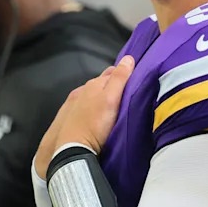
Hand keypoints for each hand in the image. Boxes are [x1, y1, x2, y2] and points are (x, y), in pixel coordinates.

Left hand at [34, 55, 134, 179]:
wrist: (73, 147)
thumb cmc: (95, 123)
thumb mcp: (111, 99)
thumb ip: (119, 78)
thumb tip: (128, 58)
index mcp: (93, 84)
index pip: (112, 72)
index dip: (124, 74)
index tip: (135, 80)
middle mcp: (83, 90)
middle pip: (102, 83)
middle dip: (114, 85)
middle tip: (128, 93)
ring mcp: (76, 104)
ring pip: (94, 95)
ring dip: (104, 97)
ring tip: (116, 105)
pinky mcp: (72, 117)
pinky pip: (87, 107)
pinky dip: (96, 107)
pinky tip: (100, 115)